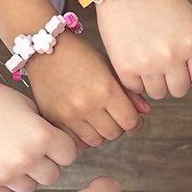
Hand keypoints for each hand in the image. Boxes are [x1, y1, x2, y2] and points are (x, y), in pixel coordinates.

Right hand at [0, 81, 77, 191]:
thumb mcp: (27, 105)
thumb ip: (45, 128)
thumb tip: (56, 145)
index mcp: (42, 136)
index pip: (69, 155)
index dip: (61, 148)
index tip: (51, 144)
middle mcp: (27, 159)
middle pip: (52, 176)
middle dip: (44, 164)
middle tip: (28, 151)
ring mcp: (6, 175)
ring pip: (30, 187)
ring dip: (24, 176)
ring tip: (8, 156)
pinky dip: (2, 182)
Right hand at [26, 32, 148, 147]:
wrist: (45, 49)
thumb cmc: (80, 55)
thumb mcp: (109, 67)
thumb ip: (129, 91)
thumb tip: (146, 112)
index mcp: (106, 89)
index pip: (130, 122)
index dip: (134, 121)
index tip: (131, 117)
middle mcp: (88, 104)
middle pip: (114, 133)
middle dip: (117, 126)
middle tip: (112, 115)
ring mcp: (69, 114)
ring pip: (96, 141)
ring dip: (100, 132)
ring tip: (96, 118)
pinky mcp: (54, 120)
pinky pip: (76, 142)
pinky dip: (82, 137)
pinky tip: (82, 123)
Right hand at [97, 0, 191, 100]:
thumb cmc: (158, 0)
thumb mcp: (188, 19)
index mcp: (191, 43)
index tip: (185, 68)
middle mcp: (172, 56)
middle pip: (180, 90)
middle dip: (174, 81)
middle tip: (165, 68)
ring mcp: (148, 63)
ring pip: (159, 93)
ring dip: (155, 83)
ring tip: (149, 66)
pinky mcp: (125, 66)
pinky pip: (136, 88)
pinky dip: (136, 80)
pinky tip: (134, 63)